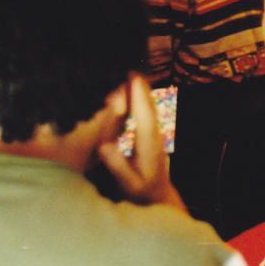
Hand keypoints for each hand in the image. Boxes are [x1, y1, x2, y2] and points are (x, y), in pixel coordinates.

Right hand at [96, 75, 183, 208]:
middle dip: (141, 87)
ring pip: (150, 109)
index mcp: (149, 146)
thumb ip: (117, 165)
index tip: (132, 77)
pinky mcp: (152, 137)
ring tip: (130, 74)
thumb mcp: (128, 183)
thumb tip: (105, 145)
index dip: (138, 96)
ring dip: (141, 92)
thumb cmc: (141, 193)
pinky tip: (134, 93)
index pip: (144, 116)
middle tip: (129, 67)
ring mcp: (156, 136)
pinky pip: (147, 114)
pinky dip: (140, 101)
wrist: (159, 198)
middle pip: (149, 107)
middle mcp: (155, 137)